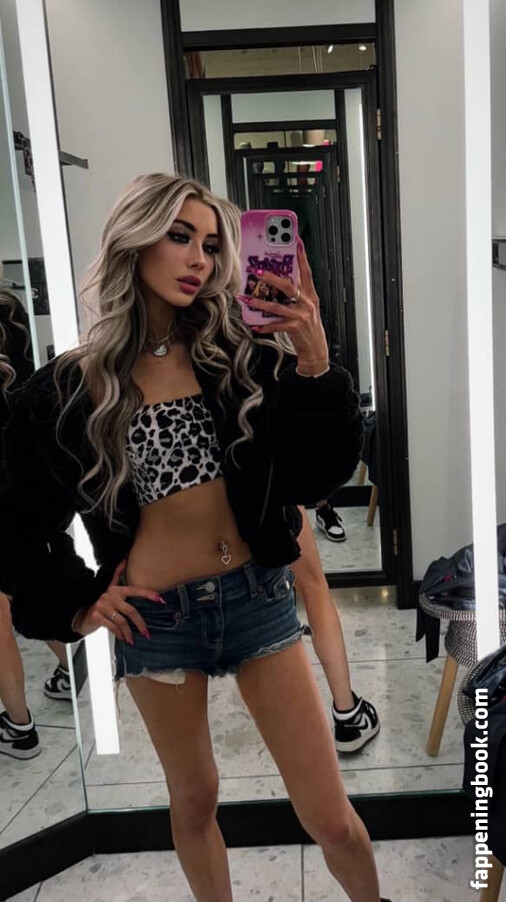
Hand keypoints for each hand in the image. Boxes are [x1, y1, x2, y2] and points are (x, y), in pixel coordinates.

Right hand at [74, 559, 164, 644]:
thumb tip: (124, 559)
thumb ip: (116, 575)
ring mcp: (102, 606)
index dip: (147, 594)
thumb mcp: (108, 589)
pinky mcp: (96, 616)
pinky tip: (123, 638)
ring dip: (129, 632)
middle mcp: (109, 596)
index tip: (161, 599)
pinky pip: (112, 626)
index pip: (134, 590)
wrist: (81, 615)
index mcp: (115, 589)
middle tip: (147, 632)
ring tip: (133, 639)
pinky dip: (119, 634)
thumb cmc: (100, 604)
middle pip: (130, 610)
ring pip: (121, 620)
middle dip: (140, 622)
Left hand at [241, 238, 328, 370]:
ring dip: (259, 302)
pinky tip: (255, 325)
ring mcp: (301, 315)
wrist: (316, 348)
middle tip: (257, 272)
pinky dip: (263, 325)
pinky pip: (275, 325)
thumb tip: (277, 283)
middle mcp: (307, 303)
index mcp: (310, 295)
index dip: (302, 256)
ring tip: (247, 299)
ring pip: (276, 306)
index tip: (296, 242)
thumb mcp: (306, 307)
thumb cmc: (308, 326)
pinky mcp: (294, 327)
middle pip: (288, 286)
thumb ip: (296, 295)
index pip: (306, 272)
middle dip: (271, 278)